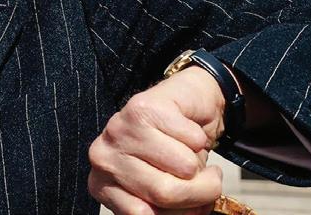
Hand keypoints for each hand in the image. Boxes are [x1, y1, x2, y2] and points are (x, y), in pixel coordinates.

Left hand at [88, 66, 225, 214]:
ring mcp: (117, 129)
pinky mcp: (142, 106)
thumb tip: (191, 212)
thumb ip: (169, 209)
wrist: (186, 105)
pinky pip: (192, 139)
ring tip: (191, 151)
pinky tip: (187, 130)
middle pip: (164, 193)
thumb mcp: (167, 191)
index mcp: (102, 186)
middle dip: (200, 191)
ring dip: (201, 162)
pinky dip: (200, 138)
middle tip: (208, 178)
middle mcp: (101, 157)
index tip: (192, 203)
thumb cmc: (174, 154)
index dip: (180, 213)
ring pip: (184, 167)